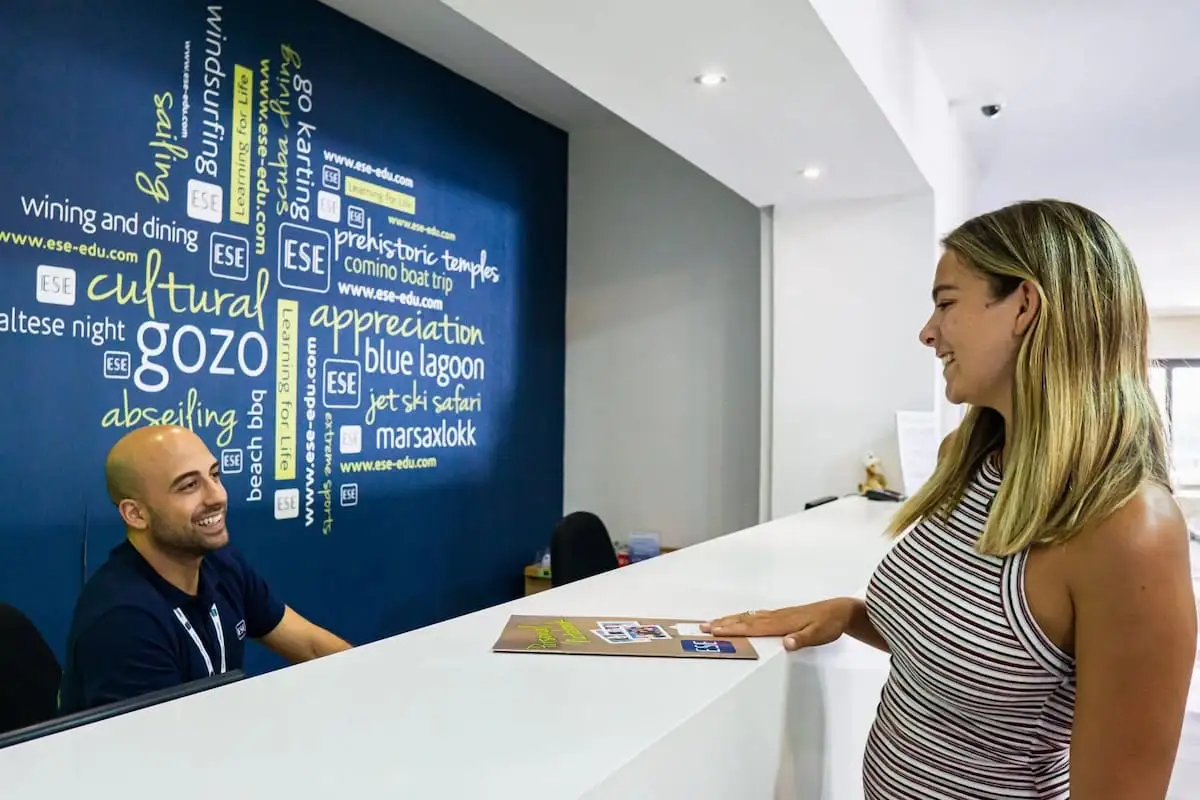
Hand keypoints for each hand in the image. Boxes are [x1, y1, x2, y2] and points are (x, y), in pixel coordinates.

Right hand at [700, 598, 856, 650]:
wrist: (839, 611)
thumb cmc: (829, 624)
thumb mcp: (819, 634)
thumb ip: (802, 639)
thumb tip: (785, 644)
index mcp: (780, 623)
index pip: (752, 627)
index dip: (733, 629)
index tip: (715, 630)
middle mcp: (775, 617)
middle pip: (744, 620)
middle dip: (724, 623)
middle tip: (703, 626)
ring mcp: (777, 615)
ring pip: (748, 617)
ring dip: (730, 620)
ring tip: (713, 622)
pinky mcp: (781, 616)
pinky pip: (756, 616)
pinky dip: (743, 617)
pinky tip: (740, 618)